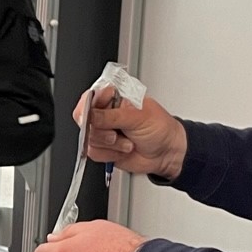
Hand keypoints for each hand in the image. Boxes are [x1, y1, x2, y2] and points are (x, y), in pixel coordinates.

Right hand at [73, 86, 187, 179]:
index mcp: (114, 98)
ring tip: (127, 142)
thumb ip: (111, 116)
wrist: (166, 153)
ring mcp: (103, 132)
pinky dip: (110, 155)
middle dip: (101, 131)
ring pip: (89, 139)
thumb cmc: (160, 128)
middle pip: (85, 121)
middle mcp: (105, 114)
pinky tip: (123, 150)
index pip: (90, 97)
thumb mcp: (138, 117)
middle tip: (115, 133)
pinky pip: (93, 153)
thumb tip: (91, 115)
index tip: (91, 116)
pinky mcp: (103, 148)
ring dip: (111, 145)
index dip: (87, 107)